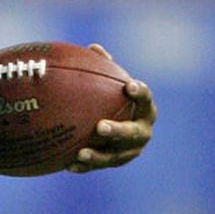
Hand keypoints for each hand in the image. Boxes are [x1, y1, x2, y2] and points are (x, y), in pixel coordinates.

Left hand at [68, 44, 155, 172]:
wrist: (117, 128)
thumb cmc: (114, 99)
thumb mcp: (111, 86)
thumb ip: (104, 68)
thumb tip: (92, 47)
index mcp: (145, 109)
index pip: (146, 99)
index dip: (140, 93)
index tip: (129, 86)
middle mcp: (142, 131)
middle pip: (132, 132)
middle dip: (117, 131)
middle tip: (100, 126)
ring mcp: (130, 150)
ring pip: (116, 155)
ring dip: (98, 155)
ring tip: (81, 153)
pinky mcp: (116, 162)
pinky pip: (99, 166)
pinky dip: (85, 166)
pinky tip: (69, 165)